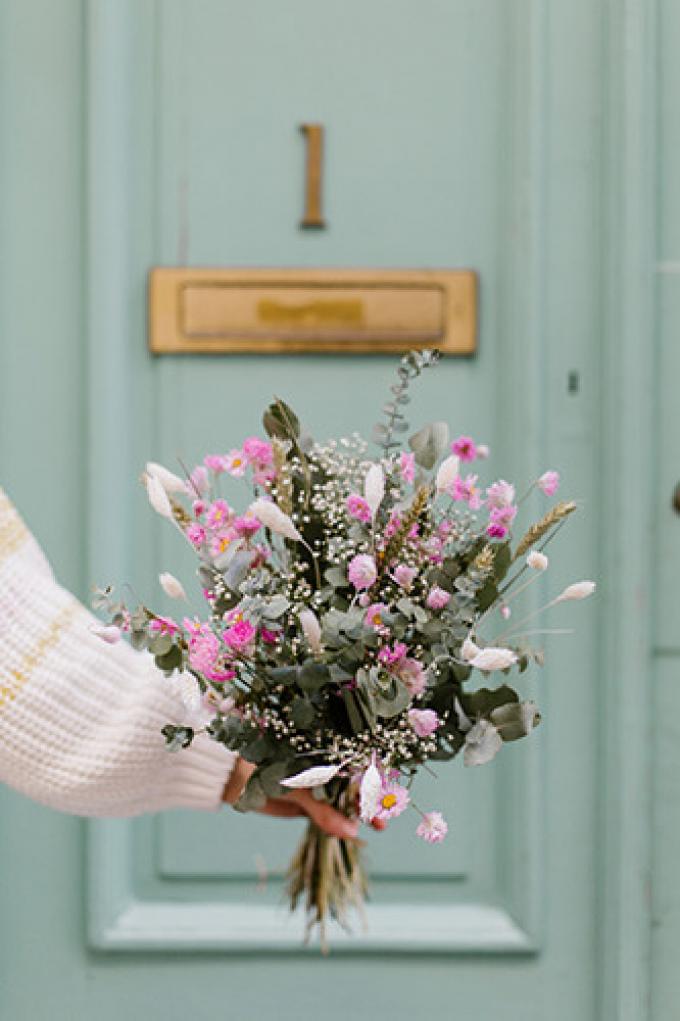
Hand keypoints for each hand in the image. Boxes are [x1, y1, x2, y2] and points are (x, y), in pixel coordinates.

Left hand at [223, 757, 385, 838]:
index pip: (353, 769)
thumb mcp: (296, 788)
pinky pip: (327, 814)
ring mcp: (314, 787)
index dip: (369, 785)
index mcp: (321, 755)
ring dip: (357, 814)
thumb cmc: (264, 769)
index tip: (383, 799)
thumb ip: (322, 810)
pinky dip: (340, 822)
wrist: (233, 777)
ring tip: (377, 826)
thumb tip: (351, 831)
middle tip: (383, 821)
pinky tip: (352, 830)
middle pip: (352, 787)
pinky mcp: (305, 803)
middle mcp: (321, 770)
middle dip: (368, 803)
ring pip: (342, 802)